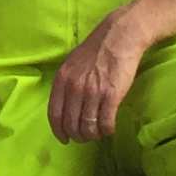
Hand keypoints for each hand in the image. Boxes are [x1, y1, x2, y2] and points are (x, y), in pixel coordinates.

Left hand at [47, 11, 147, 144]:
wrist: (120, 35)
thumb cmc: (97, 49)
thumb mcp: (72, 63)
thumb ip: (67, 83)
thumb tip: (66, 106)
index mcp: (62, 79)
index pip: (54, 114)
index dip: (59, 131)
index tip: (64, 139)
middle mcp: (74, 87)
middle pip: (71, 124)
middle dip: (78, 136)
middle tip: (85, 137)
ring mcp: (93, 92)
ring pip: (88, 127)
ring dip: (93, 135)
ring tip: (98, 132)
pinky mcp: (111, 95)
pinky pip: (105, 123)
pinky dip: (107, 130)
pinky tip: (109, 128)